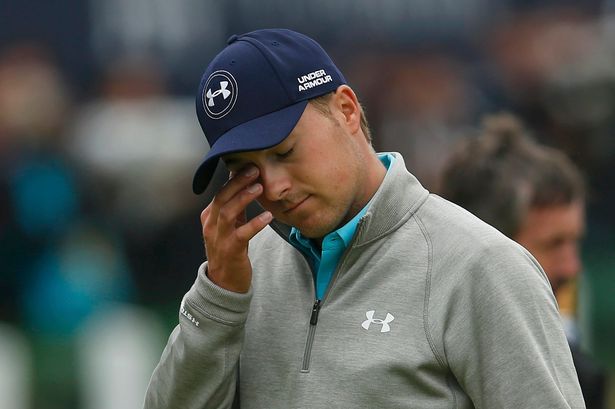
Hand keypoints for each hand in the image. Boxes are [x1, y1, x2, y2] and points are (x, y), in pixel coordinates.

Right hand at [200, 166, 272, 292]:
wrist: (224, 283)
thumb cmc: (230, 249)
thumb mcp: (230, 225)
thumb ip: (236, 206)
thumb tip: (245, 182)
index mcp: (209, 216)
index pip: (220, 191)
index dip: (233, 177)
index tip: (248, 163)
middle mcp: (211, 225)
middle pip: (222, 197)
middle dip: (237, 182)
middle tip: (254, 169)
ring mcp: (218, 238)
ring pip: (228, 212)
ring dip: (244, 198)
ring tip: (260, 187)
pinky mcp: (230, 250)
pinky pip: (242, 234)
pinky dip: (255, 223)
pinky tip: (268, 216)